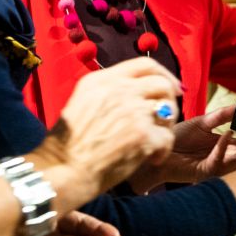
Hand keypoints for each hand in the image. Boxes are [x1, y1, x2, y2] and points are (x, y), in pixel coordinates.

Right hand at [50, 58, 181, 198]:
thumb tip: (139, 91)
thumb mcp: (82, 103)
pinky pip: (167, 138)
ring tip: (155, 141)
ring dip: (166, 127)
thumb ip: (109, 92)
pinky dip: (162, 151)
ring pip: (168, 110)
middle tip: (166, 119)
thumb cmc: (69, 144)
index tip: (172, 87)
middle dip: (170, 101)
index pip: (145, 64)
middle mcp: (119, 90)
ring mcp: (132, 111)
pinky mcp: (142, 135)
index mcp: (102, 80)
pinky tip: (151, 159)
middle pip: (162, 84)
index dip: (164, 74)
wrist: (63, 171)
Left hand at [130, 104, 235, 191]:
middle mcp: (222, 158)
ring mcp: (215, 166)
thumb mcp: (203, 122)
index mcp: (224, 146)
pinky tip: (228, 135)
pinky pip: (218, 160)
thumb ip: (222, 115)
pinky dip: (223, 147)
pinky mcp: (204, 171)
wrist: (158, 148)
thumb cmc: (177, 138)